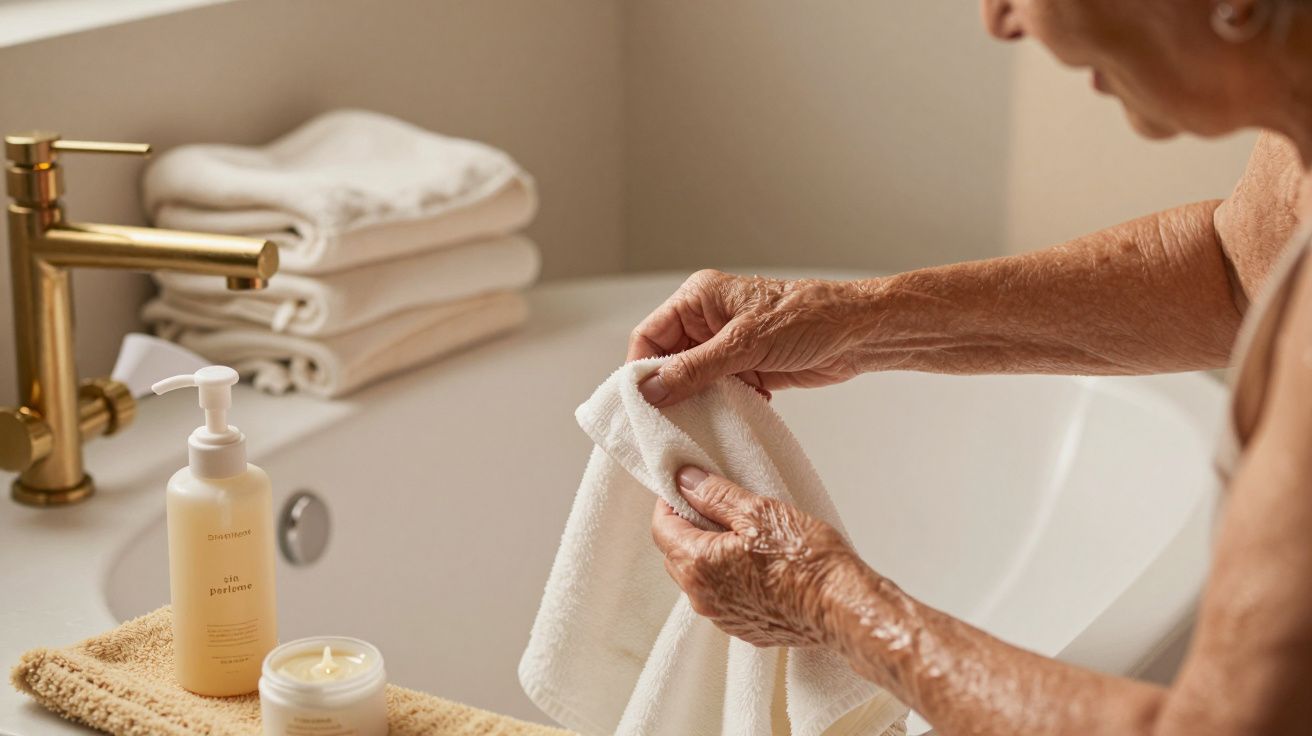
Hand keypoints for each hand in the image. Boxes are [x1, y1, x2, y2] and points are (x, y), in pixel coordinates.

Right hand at [628, 270, 880, 406]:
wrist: (859, 334)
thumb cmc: (810, 318)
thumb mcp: (745, 344)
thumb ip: (695, 368)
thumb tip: (652, 388)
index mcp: (700, 299)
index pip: (649, 336)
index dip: (641, 370)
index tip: (640, 404)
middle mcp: (708, 321)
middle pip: (668, 362)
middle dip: (669, 391)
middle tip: (666, 423)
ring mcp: (727, 347)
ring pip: (693, 382)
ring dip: (697, 403)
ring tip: (698, 425)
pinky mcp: (746, 369)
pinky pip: (719, 394)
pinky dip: (722, 409)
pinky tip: (730, 419)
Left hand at [650, 466, 865, 647]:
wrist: (842, 607)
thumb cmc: (806, 560)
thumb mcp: (758, 511)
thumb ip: (714, 495)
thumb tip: (685, 481)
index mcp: (698, 566)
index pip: (661, 528)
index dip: (670, 502)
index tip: (688, 485)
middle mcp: (702, 597)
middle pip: (675, 553)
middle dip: (688, 526)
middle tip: (717, 503)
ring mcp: (722, 617)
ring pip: (699, 575)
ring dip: (709, 552)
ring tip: (742, 532)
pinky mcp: (744, 627)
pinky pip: (722, 595)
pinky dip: (728, 575)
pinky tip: (757, 560)